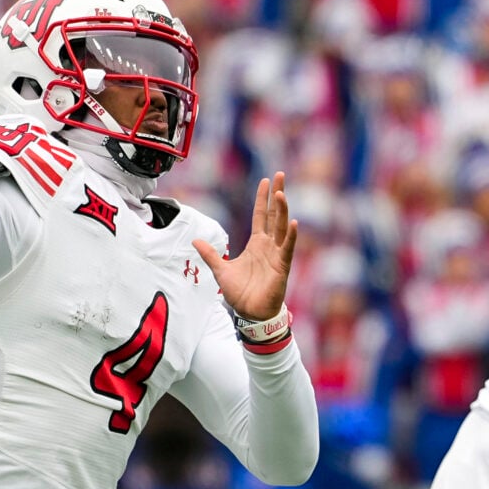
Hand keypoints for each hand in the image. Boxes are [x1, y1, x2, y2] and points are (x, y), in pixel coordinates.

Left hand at [195, 171, 298, 322]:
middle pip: (274, 215)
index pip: (261, 215)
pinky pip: (287, 249)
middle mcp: (269, 246)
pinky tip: (293, 224)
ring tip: (281, 193)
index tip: (265, 180)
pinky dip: (290, 237)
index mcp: (257, 243)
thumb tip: (196, 240)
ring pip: (281, 228)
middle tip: (280, 175)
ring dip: (282, 211)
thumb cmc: (241, 293)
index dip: (263, 198)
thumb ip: (211, 254)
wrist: (251, 313)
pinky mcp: (282, 267)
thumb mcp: (221, 270)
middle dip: (277, 194)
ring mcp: (277, 255)